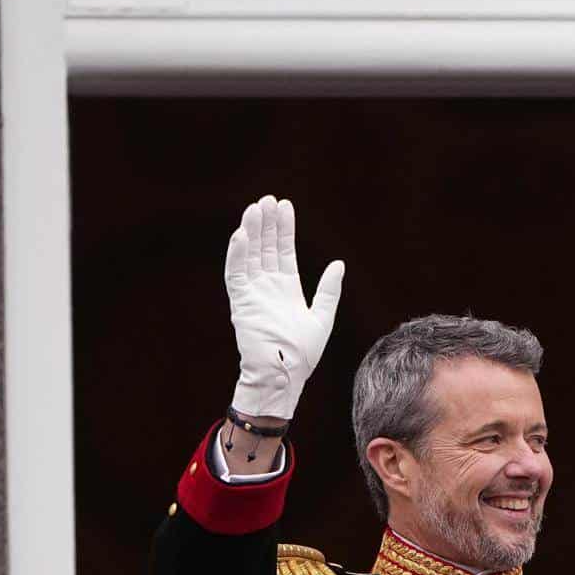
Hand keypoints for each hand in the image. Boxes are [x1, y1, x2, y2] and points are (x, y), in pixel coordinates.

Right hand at [225, 195, 344, 420]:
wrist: (285, 374)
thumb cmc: (304, 353)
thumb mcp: (323, 317)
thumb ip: (329, 290)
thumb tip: (339, 263)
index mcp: (287, 288)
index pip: (284, 251)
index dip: (285, 229)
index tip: (286, 206)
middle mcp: (269, 286)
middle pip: (266, 248)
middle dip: (267, 224)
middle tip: (269, 199)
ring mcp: (253, 293)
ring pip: (250, 255)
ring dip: (252, 232)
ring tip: (255, 208)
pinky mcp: (241, 302)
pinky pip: (236, 274)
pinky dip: (237, 254)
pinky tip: (241, 234)